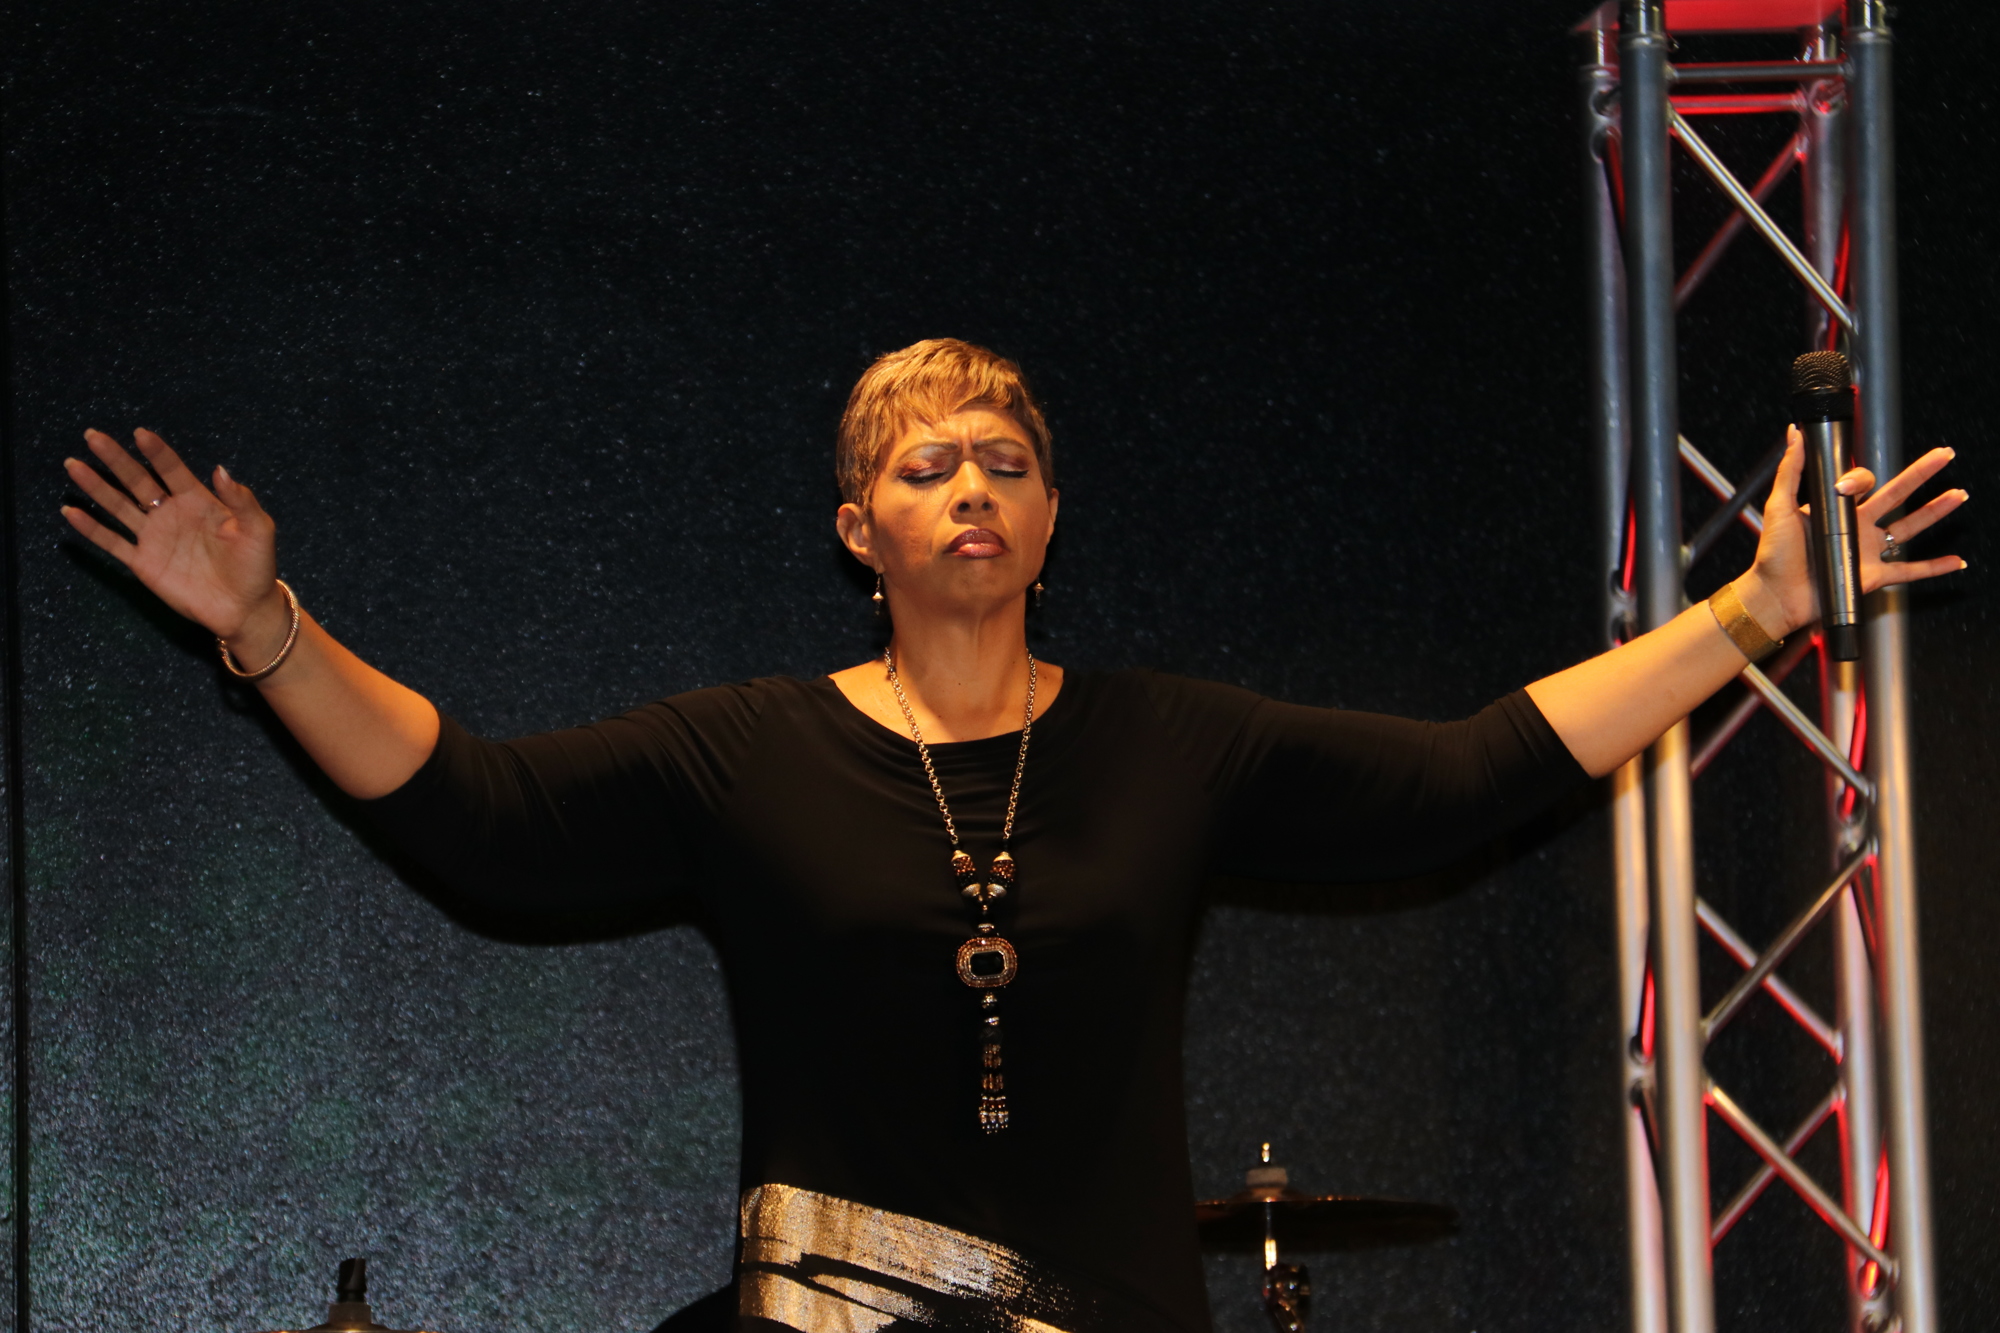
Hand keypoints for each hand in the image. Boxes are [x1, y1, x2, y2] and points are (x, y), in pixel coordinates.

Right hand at [61, 429, 284, 642]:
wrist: (243, 609)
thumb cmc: (256, 567)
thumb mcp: (258, 530)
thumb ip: (241, 501)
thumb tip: (220, 470)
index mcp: (199, 501)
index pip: (172, 470)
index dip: (156, 452)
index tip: (140, 433)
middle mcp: (172, 514)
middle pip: (138, 481)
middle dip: (116, 459)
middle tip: (93, 436)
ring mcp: (155, 538)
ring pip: (119, 506)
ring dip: (96, 487)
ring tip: (73, 465)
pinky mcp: (143, 563)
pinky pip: (112, 542)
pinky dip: (91, 529)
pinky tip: (71, 512)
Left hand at [1737, 426, 1966, 636]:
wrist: (1775, 594)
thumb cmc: (1773, 554)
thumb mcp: (1779, 506)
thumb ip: (1790, 470)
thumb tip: (1795, 434)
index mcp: (1837, 509)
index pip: (1862, 483)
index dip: (1860, 479)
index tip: (1845, 487)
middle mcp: (1856, 527)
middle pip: (1897, 495)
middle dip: (1921, 474)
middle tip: (1944, 455)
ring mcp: (1867, 551)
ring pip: (1909, 527)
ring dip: (1935, 511)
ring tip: (1958, 495)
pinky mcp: (1872, 577)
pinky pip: (1909, 571)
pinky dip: (1933, 567)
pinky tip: (1955, 561)